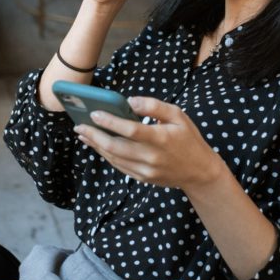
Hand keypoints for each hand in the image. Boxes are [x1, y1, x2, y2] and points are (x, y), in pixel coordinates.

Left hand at [74, 96, 225, 191]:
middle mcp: (151, 157)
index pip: (129, 130)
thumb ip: (154, 106)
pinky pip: (119, 166)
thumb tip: (130, 101)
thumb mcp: (178, 116)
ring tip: (84, 134)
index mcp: (160, 139)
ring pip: (114, 158)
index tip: (95, 113)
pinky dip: (107, 155)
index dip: (110, 121)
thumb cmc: (188, 139)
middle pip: (115, 147)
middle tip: (80, 126)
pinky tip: (99, 146)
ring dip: (96, 146)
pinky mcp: (143, 178)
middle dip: (94, 135)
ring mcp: (146, 170)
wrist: (199, 171)